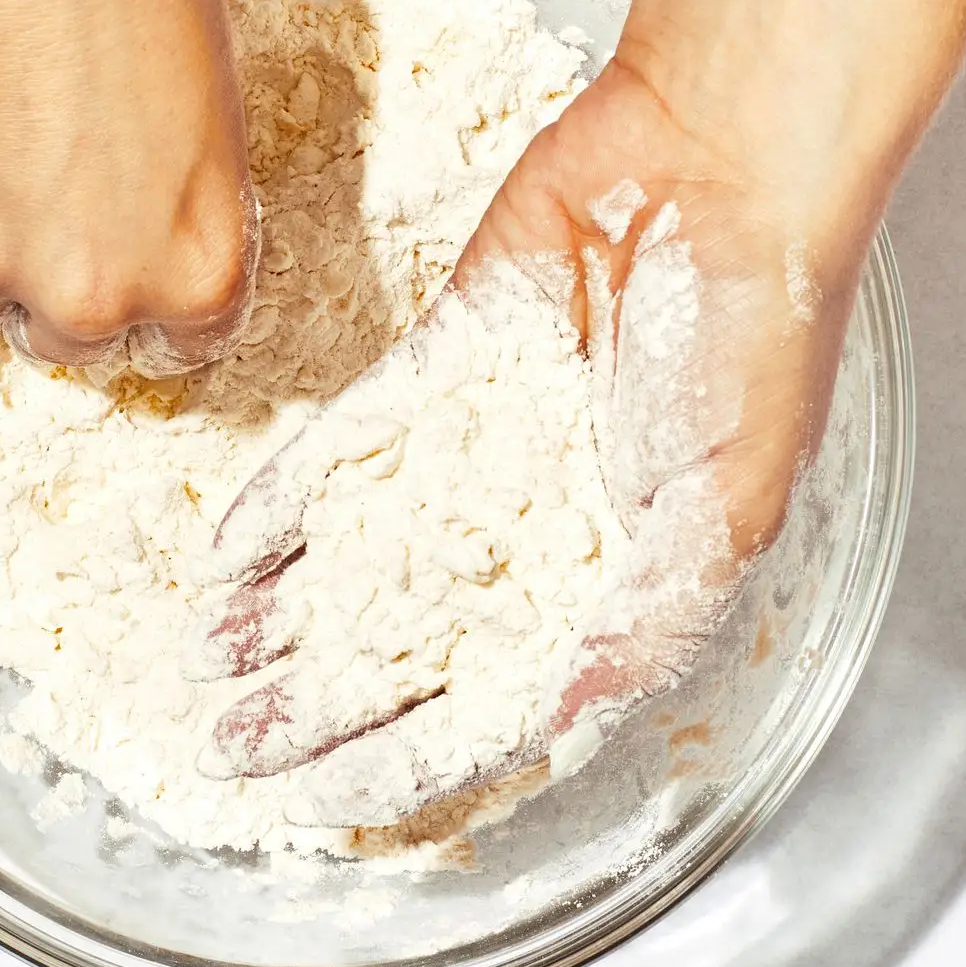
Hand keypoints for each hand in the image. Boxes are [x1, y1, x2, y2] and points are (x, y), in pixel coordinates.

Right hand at [0, 0, 255, 374]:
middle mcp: (88, 286)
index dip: (166, 306)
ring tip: (2, 138)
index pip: (189, 345)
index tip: (148, 273)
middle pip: (75, 343)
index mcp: (191, 264)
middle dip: (71, 283)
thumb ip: (180, 193)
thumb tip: (144, 214)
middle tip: (68, 199)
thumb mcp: (212, 87)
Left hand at [192, 58, 860, 822]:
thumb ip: (645, 616)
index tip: (316, 801)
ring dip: (284, 611)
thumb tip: (560, 714)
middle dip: (315, 703)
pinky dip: (287, 502)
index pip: (489, 703)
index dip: (402, 758)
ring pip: (361, 554)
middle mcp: (534, 532)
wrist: (714, 165)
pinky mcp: (437, 373)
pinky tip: (229, 551)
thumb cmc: (756, 337)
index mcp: (610, 585)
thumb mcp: (729, 508)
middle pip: (406, 643)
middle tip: (228, 743)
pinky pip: (346, 451)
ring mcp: (478, 451)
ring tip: (209, 659)